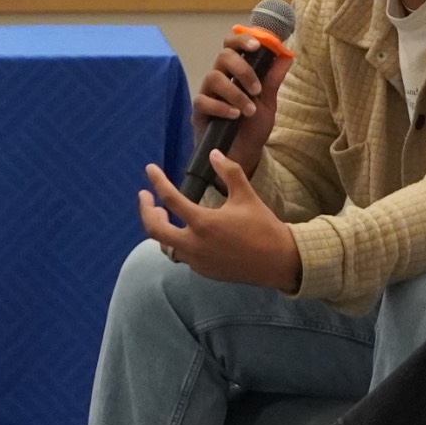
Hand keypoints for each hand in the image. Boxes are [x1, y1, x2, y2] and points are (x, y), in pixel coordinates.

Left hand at [139, 153, 301, 290]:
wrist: (280, 261)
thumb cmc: (264, 227)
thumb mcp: (246, 195)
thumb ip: (229, 172)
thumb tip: (213, 153)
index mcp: (204, 223)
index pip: (170, 199)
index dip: (157, 181)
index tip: (150, 169)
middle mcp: (196, 244)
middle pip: (154, 229)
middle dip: (145, 211)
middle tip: (145, 197)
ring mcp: (198, 261)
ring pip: (166, 245)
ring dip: (161, 229)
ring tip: (163, 214)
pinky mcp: (204, 271)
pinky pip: (182, 256)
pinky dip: (178, 242)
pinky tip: (185, 232)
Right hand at [191, 31, 292, 178]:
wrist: (243, 155)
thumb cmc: (253, 127)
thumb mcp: (268, 103)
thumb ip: (273, 80)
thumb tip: (286, 56)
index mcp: (235, 72)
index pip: (233, 46)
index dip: (242, 40)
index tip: (257, 46)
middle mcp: (220, 78)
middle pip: (223, 56)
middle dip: (243, 69)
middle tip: (257, 89)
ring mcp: (207, 93)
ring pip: (213, 77)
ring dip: (235, 92)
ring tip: (249, 110)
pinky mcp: (199, 111)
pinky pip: (204, 101)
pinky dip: (222, 107)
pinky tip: (234, 116)